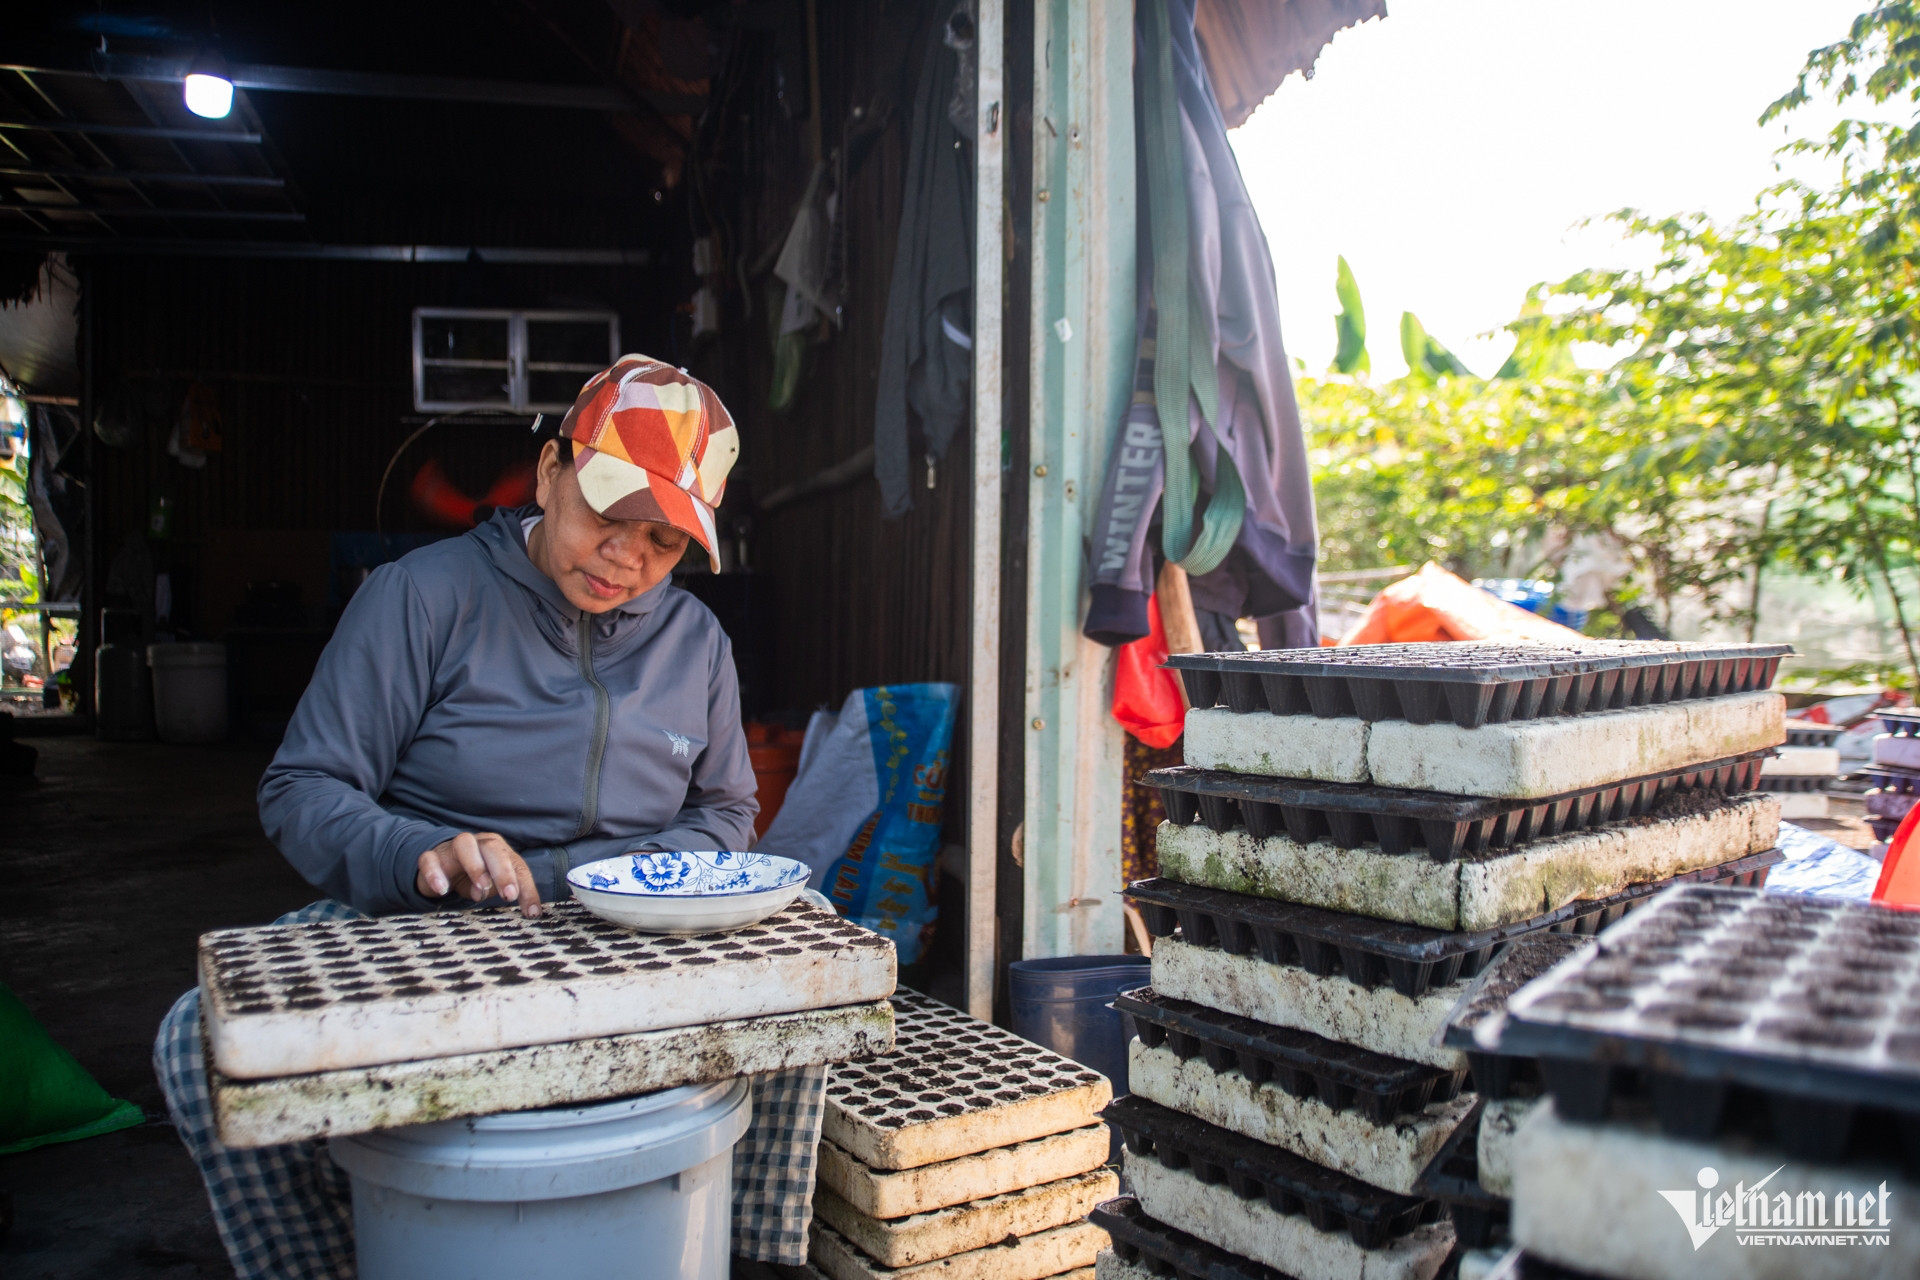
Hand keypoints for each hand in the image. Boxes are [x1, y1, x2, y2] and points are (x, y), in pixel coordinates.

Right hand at [416, 832, 542, 916]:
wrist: (440, 867)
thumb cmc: (474, 877)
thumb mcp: (492, 885)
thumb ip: (501, 891)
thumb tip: (508, 900)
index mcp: (499, 850)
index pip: (517, 866)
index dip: (526, 888)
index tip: (531, 912)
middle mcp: (478, 844)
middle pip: (493, 848)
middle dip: (504, 872)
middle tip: (509, 896)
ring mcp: (452, 848)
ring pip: (464, 844)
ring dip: (475, 865)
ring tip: (481, 889)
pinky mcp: (430, 857)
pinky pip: (430, 860)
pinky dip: (435, 873)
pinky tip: (442, 889)